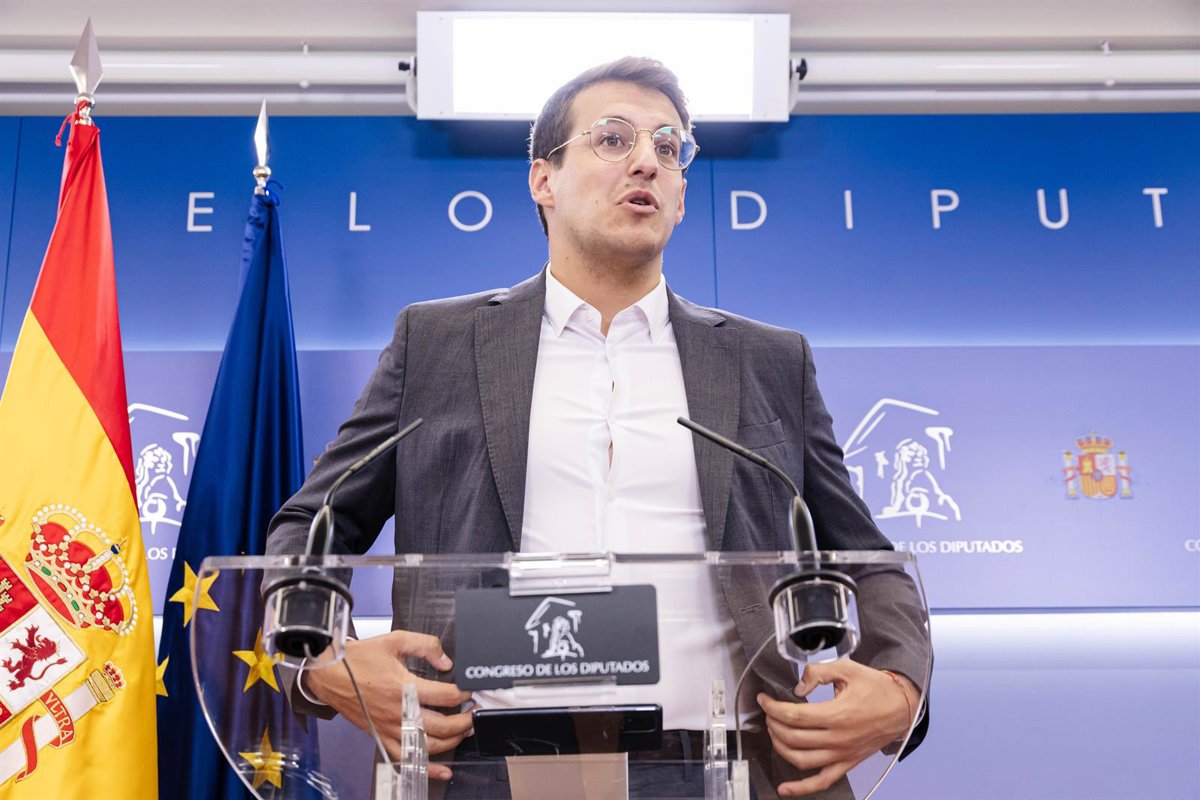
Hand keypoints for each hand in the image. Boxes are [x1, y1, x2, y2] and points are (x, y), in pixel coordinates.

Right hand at [304, 631, 472, 779]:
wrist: (329, 674)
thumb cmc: (358, 659)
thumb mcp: (396, 640)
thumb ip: (426, 646)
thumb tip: (446, 661)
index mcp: (403, 687)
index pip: (445, 696)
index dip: (464, 694)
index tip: (471, 691)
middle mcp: (398, 712)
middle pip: (441, 725)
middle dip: (464, 722)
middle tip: (475, 714)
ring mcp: (389, 728)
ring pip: (427, 746)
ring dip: (452, 742)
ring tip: (464, 732)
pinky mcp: (380, 737)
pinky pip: (406, 759)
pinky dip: (426, 767)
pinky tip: (442, 770)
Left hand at [757, 660, 918, 796]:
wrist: (902, 708)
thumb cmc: (876, 688)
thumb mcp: (847, 669)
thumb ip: (818, 673)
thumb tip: (798, 687)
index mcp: (837, 715)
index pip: (794, 716)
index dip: (772, 707)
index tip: (764, 700)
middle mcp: (838, 739)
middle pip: (792, 737)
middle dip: (773, 723)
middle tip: (769, 712)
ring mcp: (842, 754)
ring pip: (801, 760)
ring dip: (780, 747)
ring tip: (774, 732)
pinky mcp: (847, 764)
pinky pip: (821, 782)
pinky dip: (801, 788)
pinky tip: (784, 789)